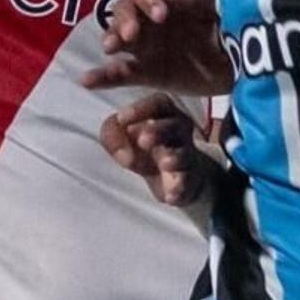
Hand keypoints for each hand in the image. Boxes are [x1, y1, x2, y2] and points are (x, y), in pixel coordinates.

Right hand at [81, 0, 229, 100]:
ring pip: (118, 38)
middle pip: (123, 10)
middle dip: (125, 19)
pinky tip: (86, 80)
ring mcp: (145, 45)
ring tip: (112, 48)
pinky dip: (102, 77)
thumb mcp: (217, 5)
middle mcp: (147, 18)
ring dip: (111, 39)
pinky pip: (120, 73)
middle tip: (133, 33)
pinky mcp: (147, 73)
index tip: (161, 14)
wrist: (243, 61)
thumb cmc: (229, 23)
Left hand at [99, 94, 223, 208]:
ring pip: (184, 155)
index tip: (121, 118)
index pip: (158, 103)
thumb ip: (111, 134)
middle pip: (174, 126)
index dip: (140, 109)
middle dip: (159, 131)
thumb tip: (122, 150)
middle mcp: (180, 131)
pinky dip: (179, 189)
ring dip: (175, 158)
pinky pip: (186, 184)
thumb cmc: (145, 149)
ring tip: (165, 162)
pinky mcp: (188, 181)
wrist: (171, 179)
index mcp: (165, 114)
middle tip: (143, 140)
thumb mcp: (121, 137)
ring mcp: (186, 156)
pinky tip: (172, 195)